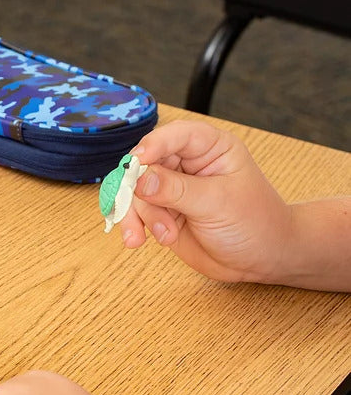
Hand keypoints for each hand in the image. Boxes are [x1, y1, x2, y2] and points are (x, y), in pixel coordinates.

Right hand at [120, 119, 292, 283]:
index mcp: (210, 148)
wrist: (260, 258)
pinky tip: (138, 241)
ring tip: (164, 236)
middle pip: (146, 164)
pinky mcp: (162, 212)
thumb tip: (139, 180)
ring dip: (141, 215)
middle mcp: (187, 164)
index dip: (153, 145)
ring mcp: (172, 189)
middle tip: (136, 208)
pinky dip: (134, 226)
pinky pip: (136, 213)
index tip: (136, 162)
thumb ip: (177, 190)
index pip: (176, 136)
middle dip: (139, 189)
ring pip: (137, 192)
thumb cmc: (254, 222)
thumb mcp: (218, 203)